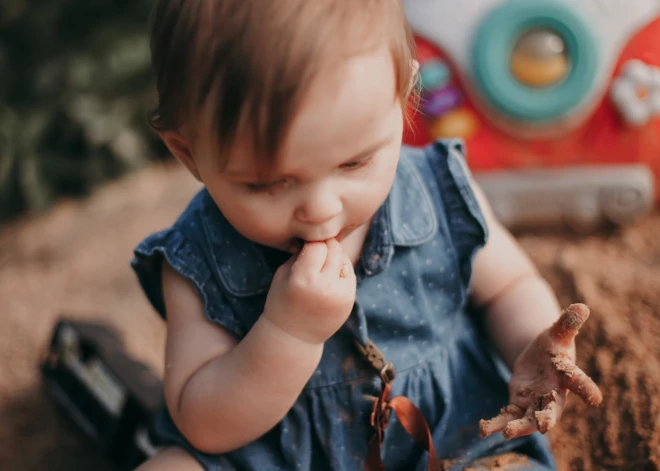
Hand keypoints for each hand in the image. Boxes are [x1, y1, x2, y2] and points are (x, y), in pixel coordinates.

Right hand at [263, 239, 356, 344]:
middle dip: (326, 246)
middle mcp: (324, 287)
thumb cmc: (283, 300)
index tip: (307, 245)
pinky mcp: (350, 300)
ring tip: (322, 265)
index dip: (312, 243)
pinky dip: (341, 270)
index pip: (317, 245)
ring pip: (344, 260)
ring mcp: (340, 295)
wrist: (294, 336)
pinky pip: (349, 274)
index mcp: (303, 279)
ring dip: (335, 257)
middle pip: (334, 250)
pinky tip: (329, 276)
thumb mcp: (283, 274)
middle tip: (317, 250)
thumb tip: (320, 234)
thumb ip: (301, 253)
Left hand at [480, 303, 602, 438]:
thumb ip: (567, 323)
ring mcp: (536, 402)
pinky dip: (498, 423)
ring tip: (507, 432)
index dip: (587, 389)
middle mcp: (554, 394)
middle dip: (548, 418)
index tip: (595, 398)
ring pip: (530, 419)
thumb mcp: (557, 332)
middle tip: (543, 426)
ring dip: (520, 426)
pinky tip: (485, 430)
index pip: (579, 381)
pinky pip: (509, 417)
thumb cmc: (553, 346)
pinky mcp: (519, 404)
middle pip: (553, 409)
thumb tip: (582, 307)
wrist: (541, 360)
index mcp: (567, 375)